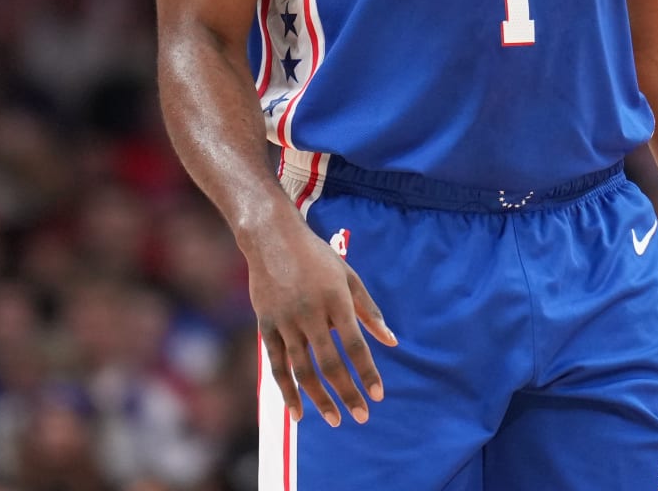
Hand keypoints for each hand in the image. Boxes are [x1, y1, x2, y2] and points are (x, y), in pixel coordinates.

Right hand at [246, 218, 396, 426]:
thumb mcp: (348, 276)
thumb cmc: (316, 256)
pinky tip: (299, 414)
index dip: (367, 372)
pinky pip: (277, 366)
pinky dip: (287, 391)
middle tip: (361, 417)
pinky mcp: (265, 326)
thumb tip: (391, 341)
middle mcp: (310, 313)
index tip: (378, 395)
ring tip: (336, 420)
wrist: (271, 237)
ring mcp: (285, 321)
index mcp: (335, 299)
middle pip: (330, 363)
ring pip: (303, 369)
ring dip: (320, 398)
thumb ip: (369, 310)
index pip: (355, 344)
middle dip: (347, 393)